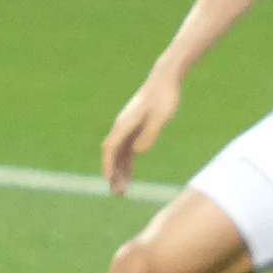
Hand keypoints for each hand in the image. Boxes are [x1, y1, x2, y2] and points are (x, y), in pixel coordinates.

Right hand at [100, 66, 180, 192]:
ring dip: (119, 171)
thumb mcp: (160, 117)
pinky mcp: (135, 127)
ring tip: (122, 190)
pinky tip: (128, 175)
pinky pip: (127, 149)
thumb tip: (137, 152)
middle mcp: (122, 126)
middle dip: (113, 174)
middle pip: (112, 154)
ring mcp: (127, 127)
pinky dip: (126, 163)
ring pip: (119, 153)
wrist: (164, 79)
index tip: (108, 181)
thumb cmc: (164, 97)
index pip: (110, 148)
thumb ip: (149, 135)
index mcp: (125, 124)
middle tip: (118, 193)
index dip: (108, 165)